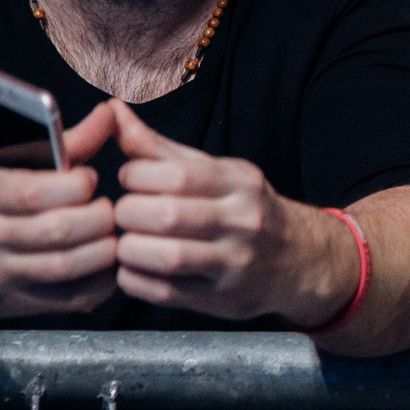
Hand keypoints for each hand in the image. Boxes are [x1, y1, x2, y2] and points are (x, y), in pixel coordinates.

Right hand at [0, 103, 120, 317]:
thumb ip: (60, 144)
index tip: (91, 178)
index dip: (77, 184)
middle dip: (99, 217)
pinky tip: (109, 263)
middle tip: (109, 208)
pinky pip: (70, 298)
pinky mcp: (16, 301)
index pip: (35, 191)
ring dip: (104, 249)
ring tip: (112, 233)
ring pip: (66, 266)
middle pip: (58, 230)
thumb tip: (110, 114)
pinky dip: (100, 282)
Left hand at [109, 100, 356, 325]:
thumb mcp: (213, 171)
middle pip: (166, 216)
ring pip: (166, 257)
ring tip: (126, 242)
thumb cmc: (242, 209)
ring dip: (129, 250)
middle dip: (128, 214)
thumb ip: (158, 148)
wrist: (296, 260)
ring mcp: (235, 263)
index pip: (175, 175)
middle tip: (122, 214)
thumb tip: (112, 111)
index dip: (135, 176)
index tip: (129, 180)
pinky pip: (163, 292)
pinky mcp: (220, 299)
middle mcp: (244, 221)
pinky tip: (133, 267)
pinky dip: (135, 280)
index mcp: (240, 182)